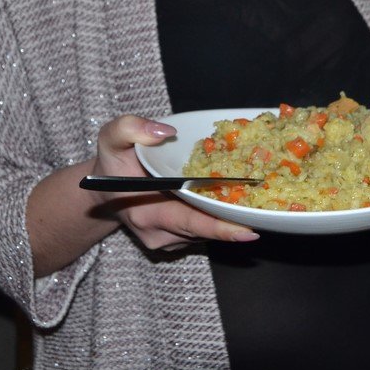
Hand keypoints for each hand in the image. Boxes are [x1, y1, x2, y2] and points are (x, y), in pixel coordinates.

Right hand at [91, 115, 258, 251]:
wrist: (104, 191)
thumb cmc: (112, 164)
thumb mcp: (111, 138)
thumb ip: (130, 128)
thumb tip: (165, 132)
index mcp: (145, 212)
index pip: (188, 223)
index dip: (218, 227)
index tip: (248, 232)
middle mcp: (158, 233)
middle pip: (205, 230)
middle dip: (235, 223)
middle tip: (265, 213)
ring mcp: (168, 242)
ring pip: (207, 232)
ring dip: (228, 219)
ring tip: (255, 202)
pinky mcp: (176, 241)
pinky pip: (203, 231)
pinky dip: (218, 218)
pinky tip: (233, 201)